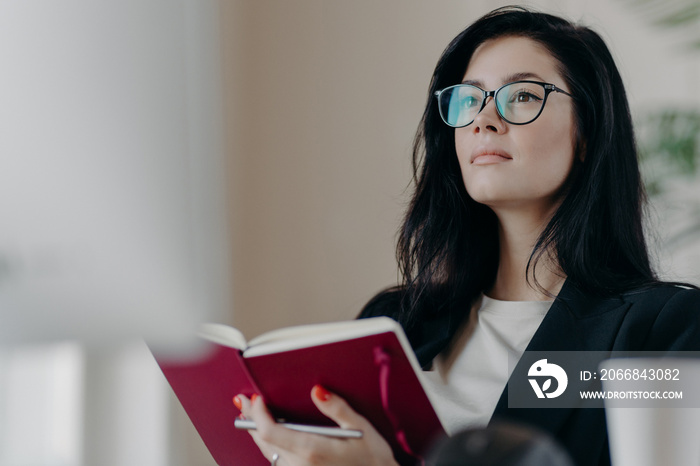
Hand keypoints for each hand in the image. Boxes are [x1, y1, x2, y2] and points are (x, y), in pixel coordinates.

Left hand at [236, 386, 399, 465]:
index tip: (256, 398)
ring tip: (251, 414)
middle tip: (243, 400)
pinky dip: (269, 445)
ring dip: (258, 432)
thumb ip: (337, 408)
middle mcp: (300, 465)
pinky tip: (270, 434)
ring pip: (267, 452)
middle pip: (263, 441)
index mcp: (311, 450)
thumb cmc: (372, 458)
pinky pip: (277, 460)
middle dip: (251, 418)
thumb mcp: (360, 428)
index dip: (258, 414)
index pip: (270, 432)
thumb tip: (318, 391)